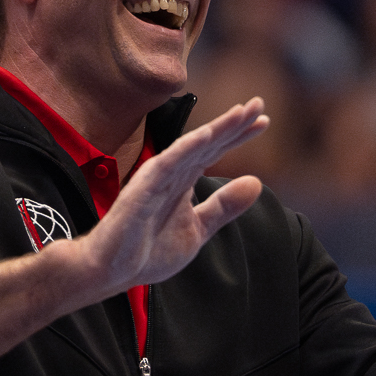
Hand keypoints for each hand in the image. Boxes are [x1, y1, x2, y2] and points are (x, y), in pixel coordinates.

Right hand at [81, 98, 269, 291]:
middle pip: (207, 143)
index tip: (264, 121)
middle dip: (233, 124)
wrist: (111, 271)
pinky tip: (206, 134)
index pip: (215, 151)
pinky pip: (167, 164)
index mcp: (183, 180)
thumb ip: (224, 207)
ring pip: (191, 148)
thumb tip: (255, 182)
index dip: (238, 135)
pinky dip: (186, 148)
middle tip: (259, 104)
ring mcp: (156, 179)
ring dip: (216, 129)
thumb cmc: (148, 250)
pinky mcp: (143, 189)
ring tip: (240, 113)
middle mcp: (172, 173)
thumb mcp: (197, 229)